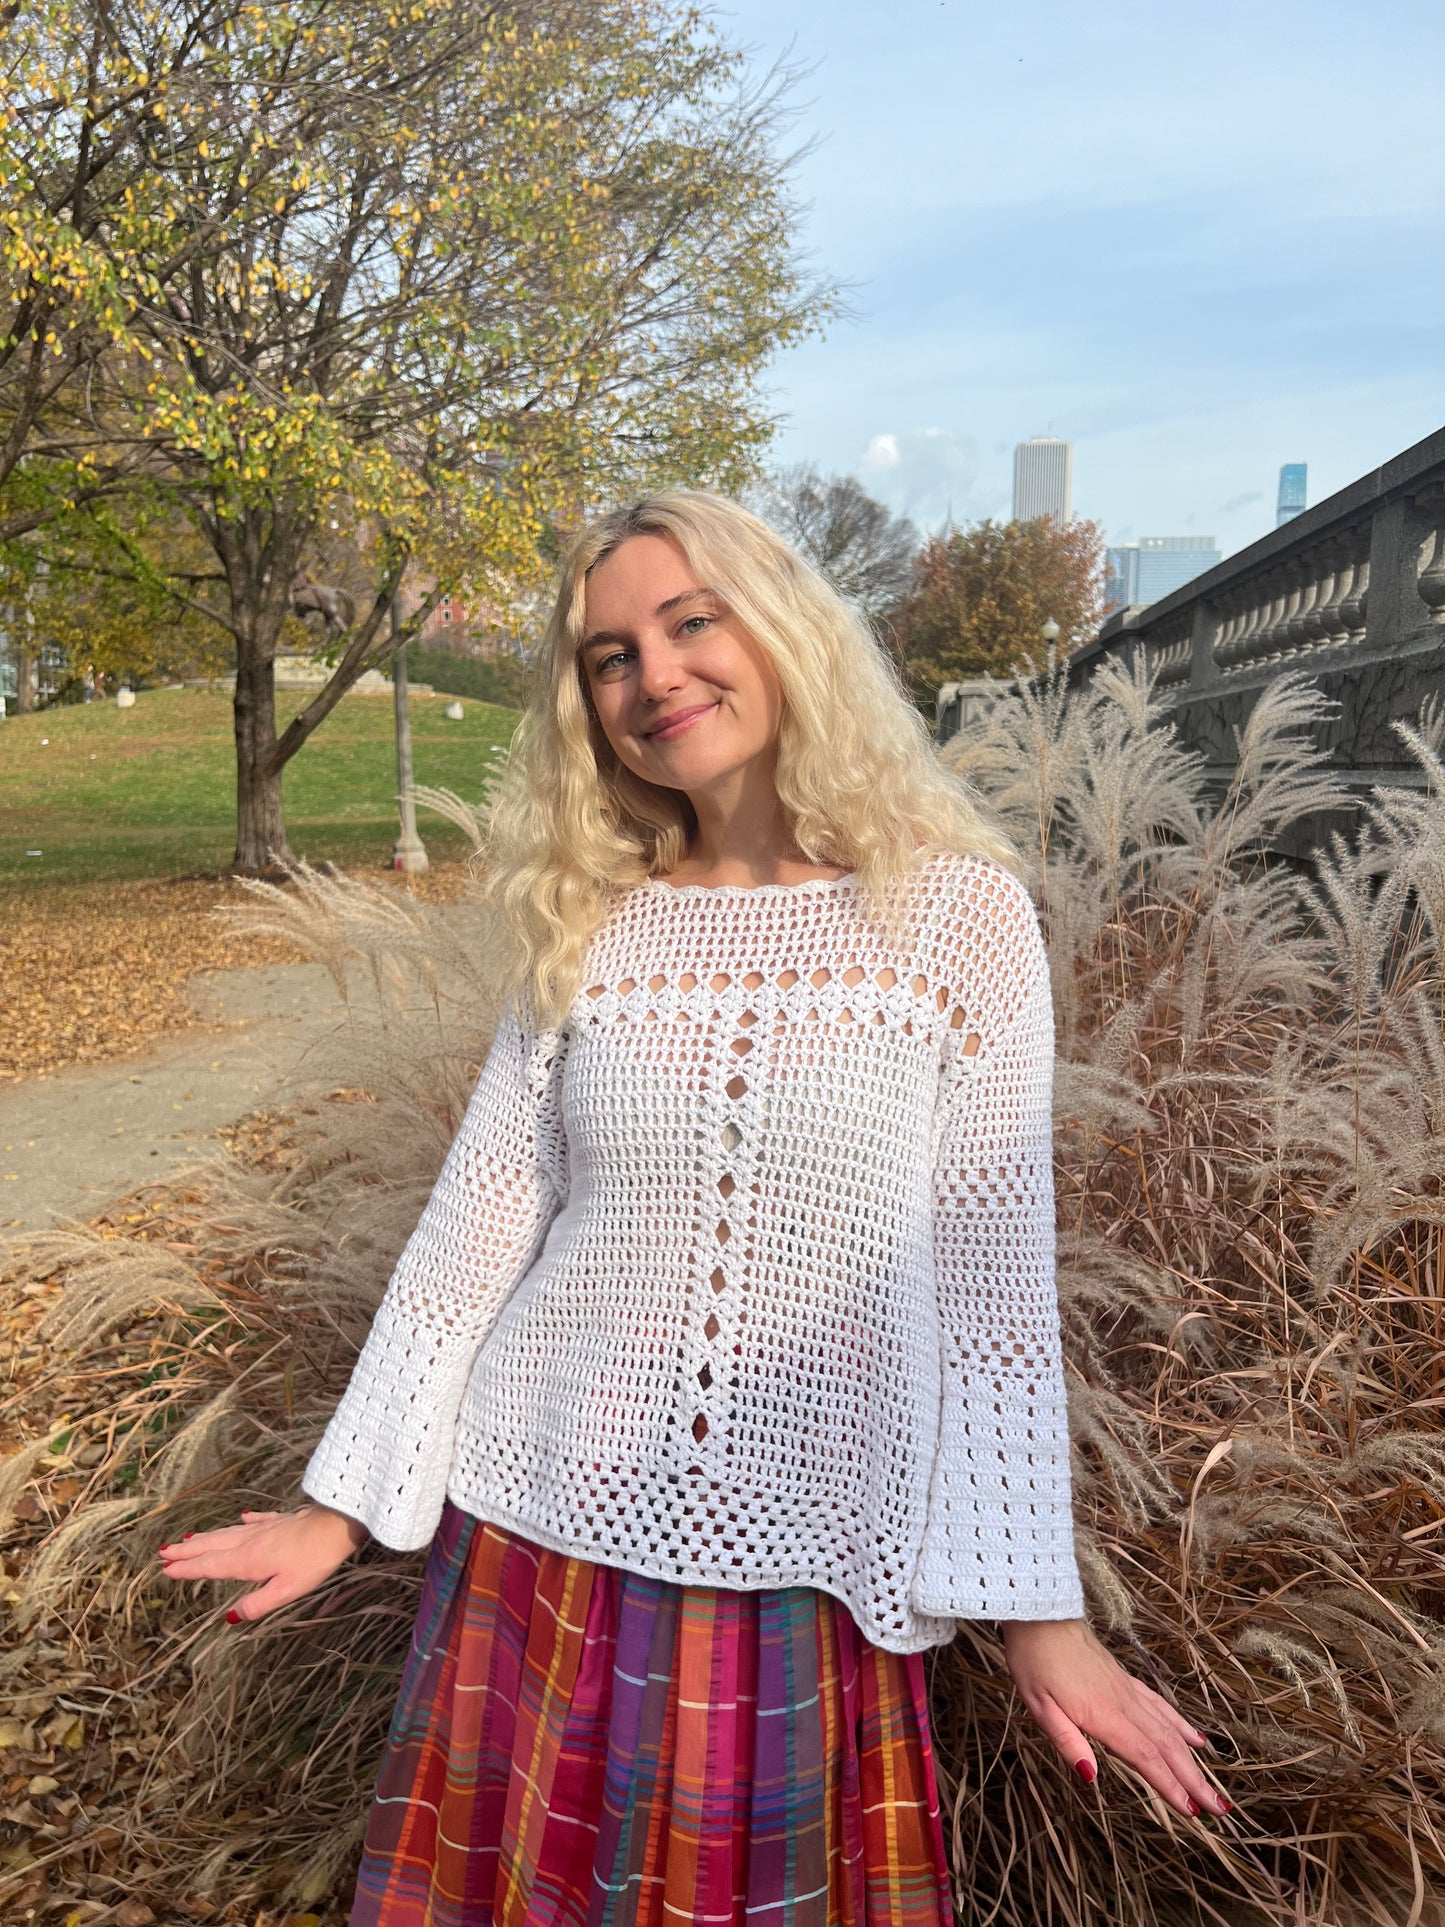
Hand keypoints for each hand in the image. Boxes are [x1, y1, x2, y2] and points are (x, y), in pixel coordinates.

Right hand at [157, 1504, 368, 1622]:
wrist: (336, 1524)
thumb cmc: (313, 1561)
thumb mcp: (285, 1591)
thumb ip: (257, 1604)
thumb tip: (230, 1617)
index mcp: (247, 1561)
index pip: (210, 1566)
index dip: (188, 1569)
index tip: (165, 1569)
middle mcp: (250, 1542)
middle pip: (213, 1546)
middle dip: (188, 1551)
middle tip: (164, 1553)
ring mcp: (266, 1529)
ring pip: (229, 1533)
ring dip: (207, 1537)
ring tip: (188, 1538)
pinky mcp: (282, 1520)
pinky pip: (257, 1521)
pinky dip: (245, 1521)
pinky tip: (242, 1518)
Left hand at [1001, 1618, 1229, 1819]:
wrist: (1041, 1614)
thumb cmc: (1035, 1660)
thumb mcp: (1039, 1706)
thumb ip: (1067, 1741)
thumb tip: (1090, 1776)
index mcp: (1104, 1714)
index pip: (1145, 1757)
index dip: (1170, 1786)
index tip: (1192, 1811)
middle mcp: (1124, 1703)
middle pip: (1167, 1746)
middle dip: (1194, 1780)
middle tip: (1219, 1809)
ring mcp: (1127, 1690)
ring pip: (1169, 1728)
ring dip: (1192, 1760)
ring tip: (1212, 1786)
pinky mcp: (1124, 1679)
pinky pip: (1159, 1706)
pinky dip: (1180, 1725)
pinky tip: (1195, 1738)